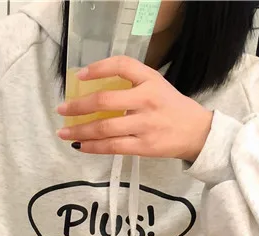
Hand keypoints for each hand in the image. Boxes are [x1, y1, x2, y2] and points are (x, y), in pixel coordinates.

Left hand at [57, 56, 213, 161]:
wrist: (196, 132)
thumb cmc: (170, 107)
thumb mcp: (155, 85)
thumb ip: (131, 84)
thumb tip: (93, 93)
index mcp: (150, 80)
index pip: (122, 66)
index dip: (98, 68)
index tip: (79, 75)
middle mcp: (146, 99)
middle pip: (105, 101)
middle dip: (78, 106)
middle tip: (62, 109)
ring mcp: (144, 124)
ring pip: (104, 128)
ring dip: (79, 131)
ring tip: (64, 132)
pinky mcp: (142, 146)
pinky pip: (111, 147)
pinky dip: (92, 147)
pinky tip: (80, 145)